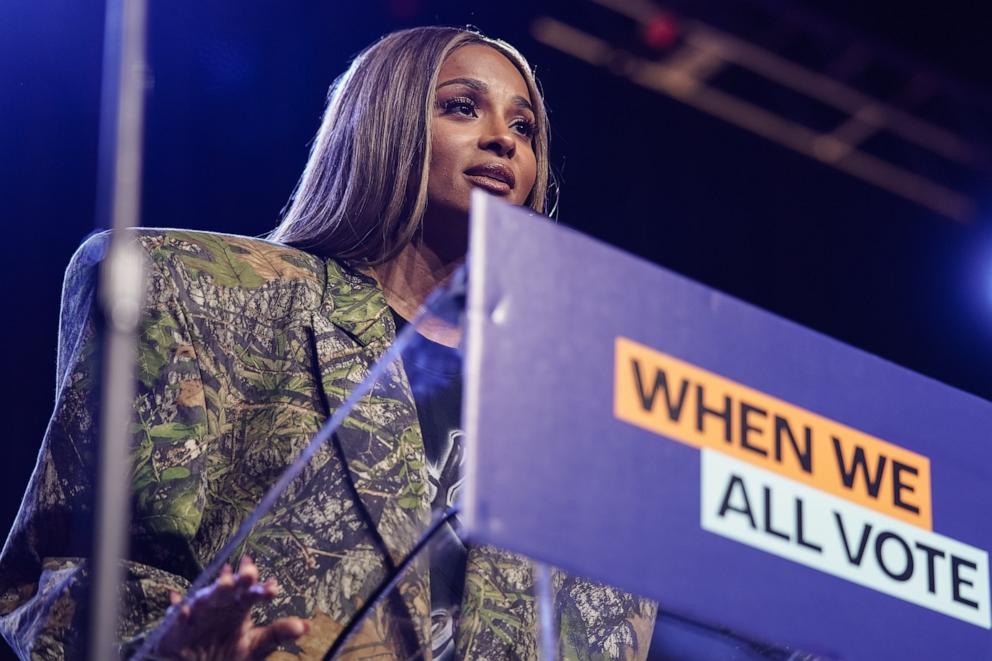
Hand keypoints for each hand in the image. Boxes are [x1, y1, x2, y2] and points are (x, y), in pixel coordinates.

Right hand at [155, 555, 308, 659]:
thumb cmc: (227, 653)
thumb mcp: (255, 647)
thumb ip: (277, 634)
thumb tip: (305, 626)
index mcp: (239, 607)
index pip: (252, 593)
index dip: (261, 589)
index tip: (273, 588)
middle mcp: (220, 605)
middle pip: (230, 588)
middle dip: (238, 580)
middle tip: (250, 573)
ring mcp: (199, 613)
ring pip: (206, 597)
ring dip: (214, 589)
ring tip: (225, 582)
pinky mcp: (178, 626)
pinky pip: (177, 615)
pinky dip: (180, 610)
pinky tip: (183, 607)